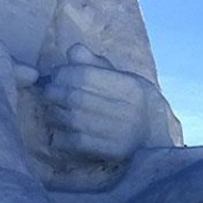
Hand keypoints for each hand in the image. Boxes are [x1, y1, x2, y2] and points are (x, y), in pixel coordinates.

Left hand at [40, 46, 149, 163]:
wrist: (152, 140)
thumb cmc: (133, 104)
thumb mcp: (124, 78)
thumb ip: (96, 64)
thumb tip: (73, 51)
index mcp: (128, 86)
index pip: (83, 74)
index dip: (63, 73)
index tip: (57, 76)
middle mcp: (124, 108)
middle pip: (73, 97)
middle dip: (53, 93)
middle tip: (50, 95)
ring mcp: (117, 131)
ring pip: (69, 119)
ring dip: (54, 114)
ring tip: (55, 113)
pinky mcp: (108, 151)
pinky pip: (72, 142)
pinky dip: (59, 136)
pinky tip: (62, 133)